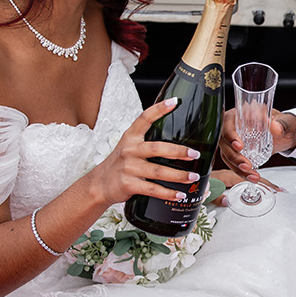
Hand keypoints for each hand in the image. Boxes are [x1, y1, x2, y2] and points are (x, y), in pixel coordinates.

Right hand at [83, 98, 203, 205]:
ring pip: (158, 171)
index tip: (175, 102)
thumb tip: (176, 138)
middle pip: (158, 148)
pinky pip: (153, 189)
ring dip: (178, 176)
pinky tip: (180, 195)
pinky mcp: (129, 184)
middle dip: (179, 151)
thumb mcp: (129, 146)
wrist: (99, 184)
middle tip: (195, 154)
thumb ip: (146, 141)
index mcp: (131, 137)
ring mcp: (129, 167)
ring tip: (194, 177)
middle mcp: (130, 150)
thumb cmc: (120, 164)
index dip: (159, 109)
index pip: (144, 118)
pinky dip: (168, 193)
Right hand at [219, 107, 295, 186]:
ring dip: (237, 168)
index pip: (227, 124)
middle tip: (246, 165)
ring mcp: (234, 141)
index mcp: (239, 115)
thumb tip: (276, 127)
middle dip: (234, 157)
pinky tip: (252, 177)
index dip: (231, 136)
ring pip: (227, 156)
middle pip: (225, 143)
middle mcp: (233, 128)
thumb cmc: (280, 123)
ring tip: (252, 175)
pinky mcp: (237, 153)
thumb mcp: (284, 121)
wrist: (284, 133)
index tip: (239, 146)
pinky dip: (242, 172)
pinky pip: (234, 163)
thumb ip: (281, 124)